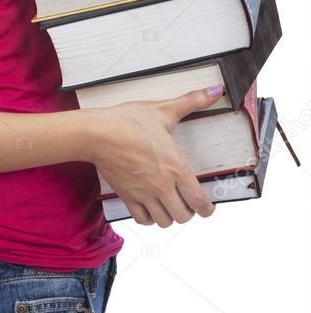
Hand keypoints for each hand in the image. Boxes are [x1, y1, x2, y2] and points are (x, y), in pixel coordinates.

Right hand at [89, 86, 224, 226]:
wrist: (97, 133)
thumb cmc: (128, 121)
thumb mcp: (163, 110)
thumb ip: (191, 102)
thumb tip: (215, 91)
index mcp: (176, 168)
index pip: (199, 201)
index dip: (207, 209)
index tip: (207, 208)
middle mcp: (162, 185)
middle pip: (183, 216)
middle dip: (188, 212)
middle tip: (186, 202)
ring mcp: (143, 193)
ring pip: (164, 221)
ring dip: (169, 216)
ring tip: (168, 204)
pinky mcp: (126, 196)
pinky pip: (142, 219)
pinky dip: (149, 218)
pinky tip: (150, 207)